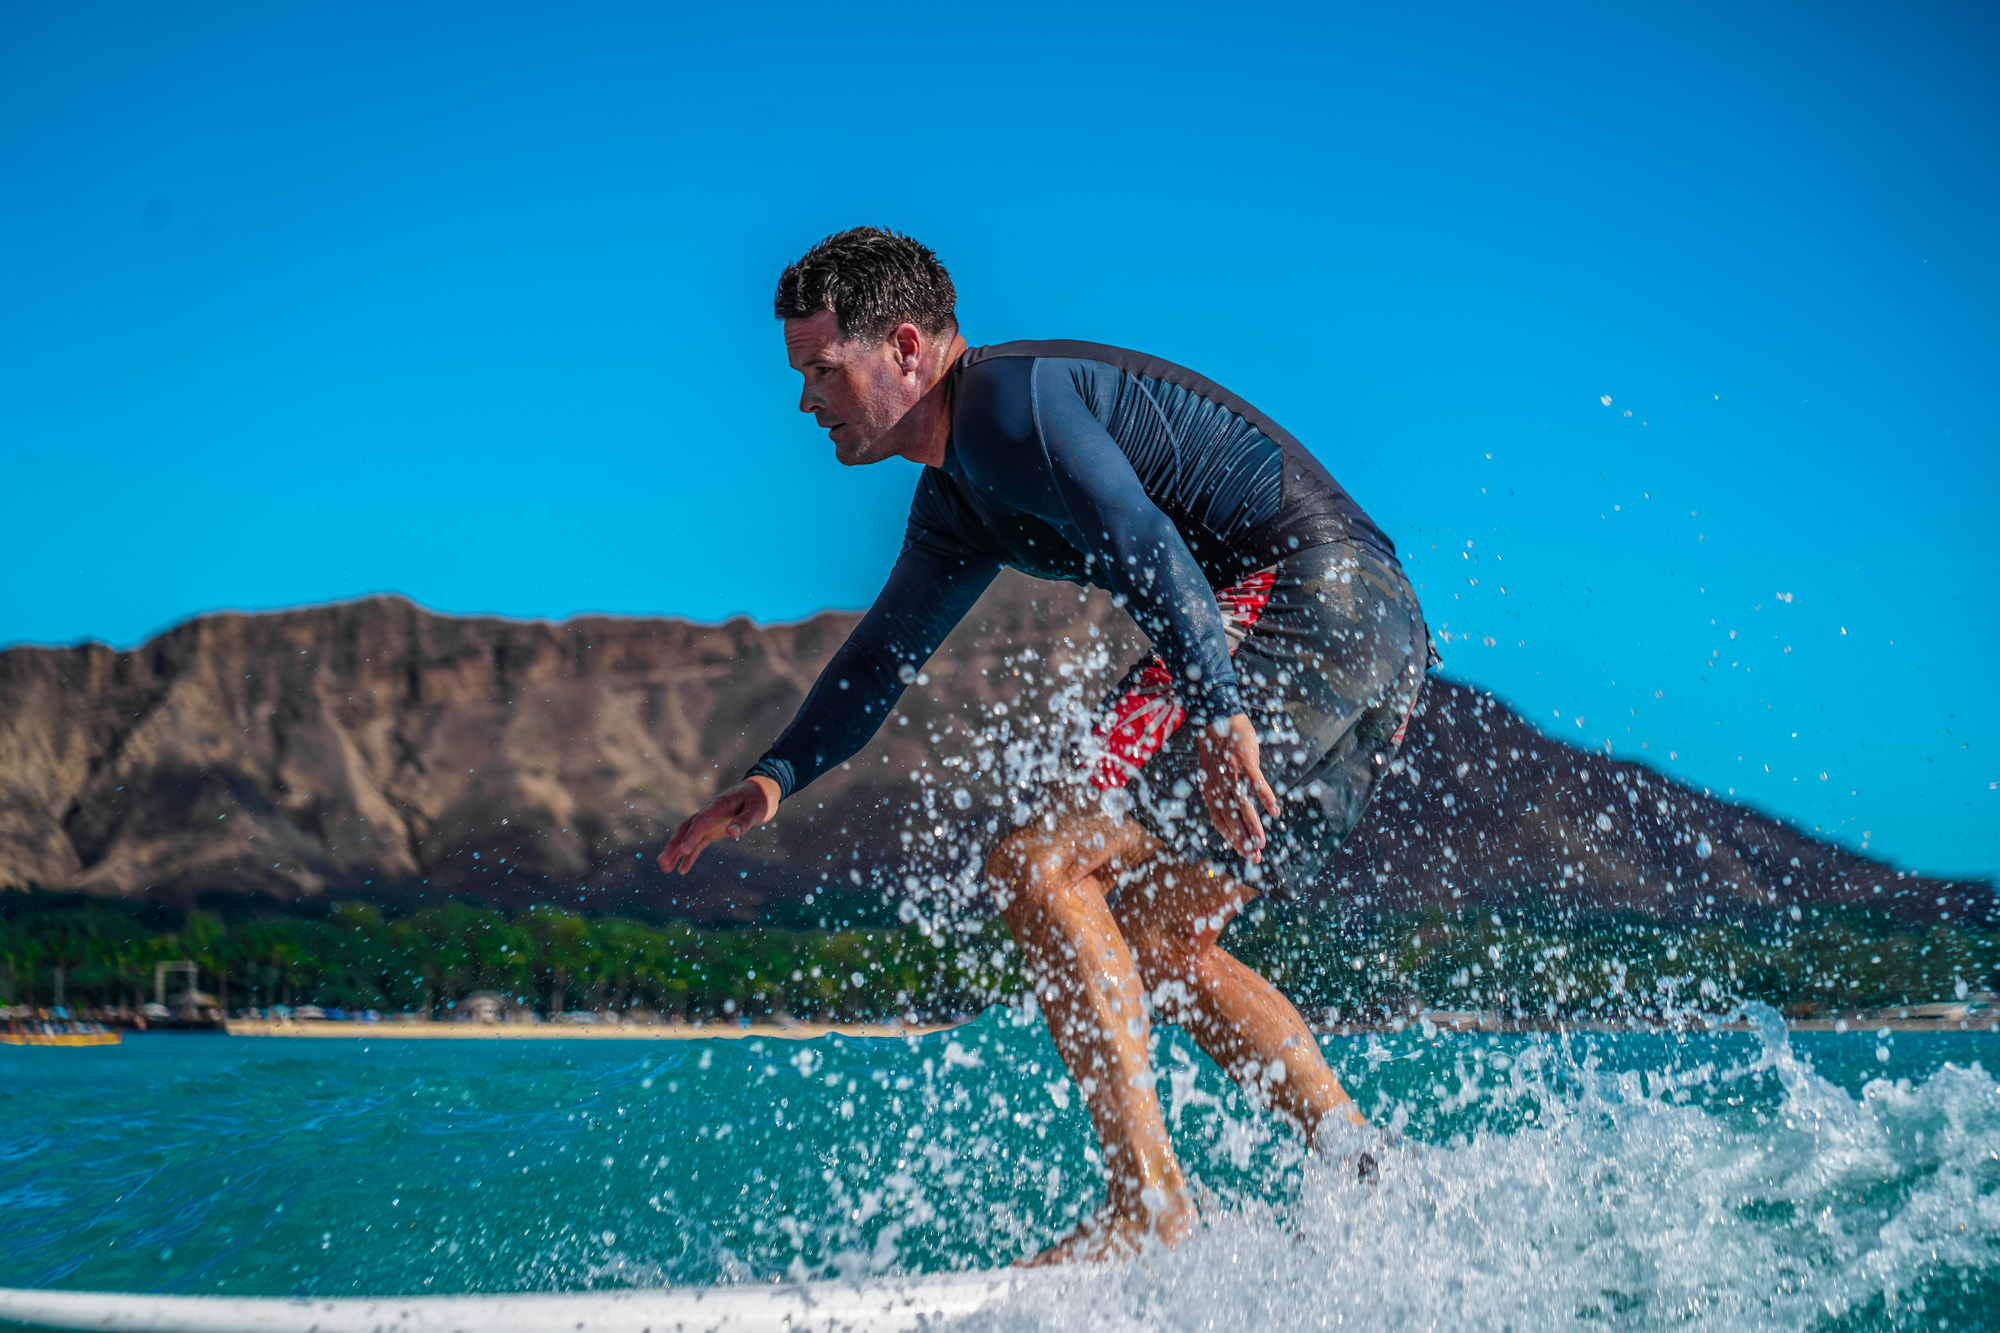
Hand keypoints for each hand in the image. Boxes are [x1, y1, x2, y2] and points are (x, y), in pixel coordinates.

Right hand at [657, 776, 780, 874]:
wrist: (760, 790)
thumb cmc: (760, 799)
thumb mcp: (757, 809)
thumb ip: (744, 821)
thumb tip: (732, 833)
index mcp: (718, 805)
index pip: (701, 821)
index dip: (692, 835)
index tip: (684, 851)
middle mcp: (709, 813)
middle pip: (686, 829)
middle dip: (674, 845)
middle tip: (662, 862)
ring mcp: (709, 821)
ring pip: (688, 837)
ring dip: (676, 852)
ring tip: (665, 868)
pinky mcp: (712, 829)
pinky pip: (698, 843)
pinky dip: (690, 856)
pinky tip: (682, 870)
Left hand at [1196, 714, 1280, 862]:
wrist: (1218, 720)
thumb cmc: (1219, 750)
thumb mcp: (1215, 775)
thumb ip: (1223, 792)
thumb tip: (1234, 808)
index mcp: (1211, 793)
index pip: (1220, 822)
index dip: (1231, 838)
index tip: (1243, 852)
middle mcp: (1219, 788)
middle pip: (1232, 819)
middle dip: (1243, 840)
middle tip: (1254, 857)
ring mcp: (1232, 776)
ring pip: (1243, 806)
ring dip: (1252, 826)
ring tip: (1261, 843)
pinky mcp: (1245, 763)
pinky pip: (1256, 784)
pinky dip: (1265, 798)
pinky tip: (1274, 811)